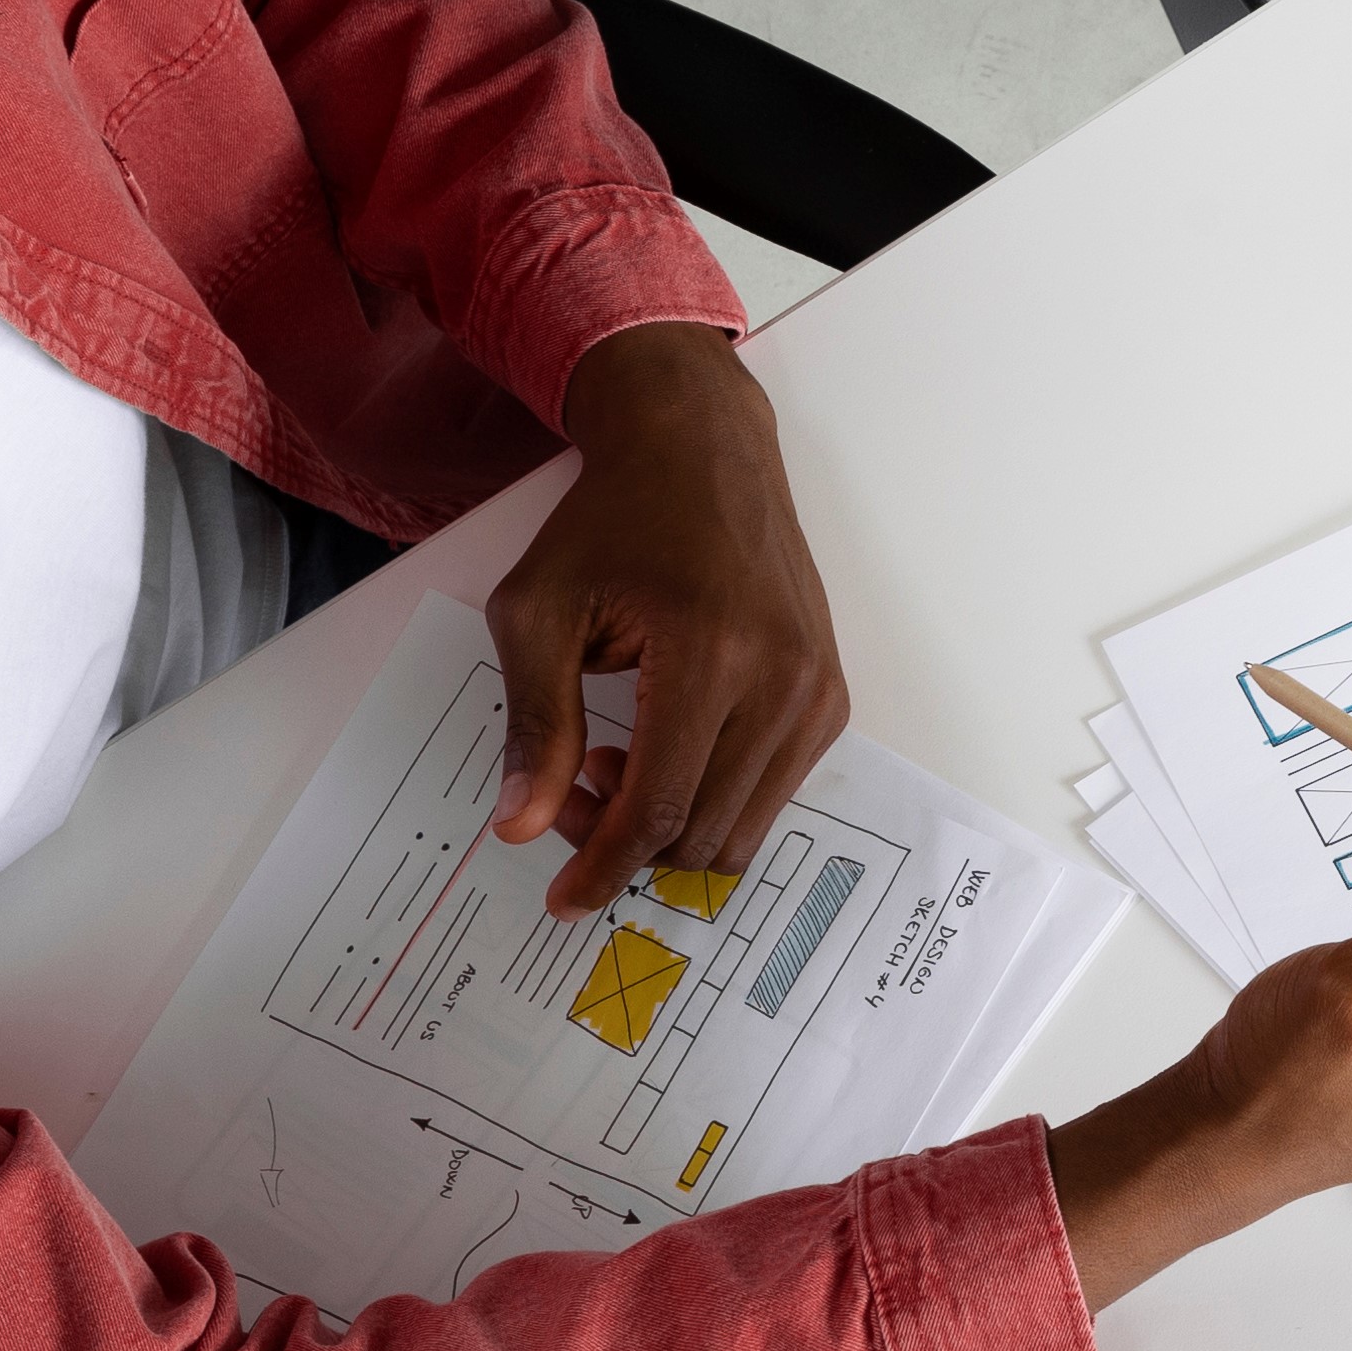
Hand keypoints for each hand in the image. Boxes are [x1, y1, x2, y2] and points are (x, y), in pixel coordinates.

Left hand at [488, 321, 849, 913]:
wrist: (700, 451)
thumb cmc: (614, 520)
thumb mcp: (539, 611)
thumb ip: (534, 724)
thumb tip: (522, 826)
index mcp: (710, 654)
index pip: (658, 806)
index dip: (604, 866)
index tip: (564, 899)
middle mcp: (782, 680)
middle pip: (702, 832)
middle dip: (628, 844)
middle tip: (572, 795)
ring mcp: (817, 691)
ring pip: (743, 829)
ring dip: (671, 827)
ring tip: (618, 763)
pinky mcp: (830, 697)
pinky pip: (773, 794)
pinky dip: (714, 800)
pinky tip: (668, 747)